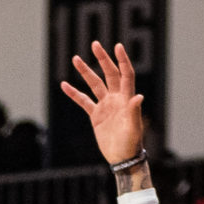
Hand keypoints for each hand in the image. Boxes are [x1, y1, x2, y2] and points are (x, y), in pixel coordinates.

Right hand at [60, 40, 146, 164]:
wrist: (122, 159)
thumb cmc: (131, 144)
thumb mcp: (134, 128)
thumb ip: (134, 112)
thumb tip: (139, 96)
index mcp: (127, 99)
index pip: (126, 75)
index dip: (122, 61)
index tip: (117, 46)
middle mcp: (116, 99)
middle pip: (109, 74)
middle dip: (102, 59)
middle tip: (95, 45)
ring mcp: (106, 106)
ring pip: (94, 84)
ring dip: (86, 72)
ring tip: (75, 58)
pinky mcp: (96, 115)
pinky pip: (83, 101)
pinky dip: (74, 93)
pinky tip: (64, 85)